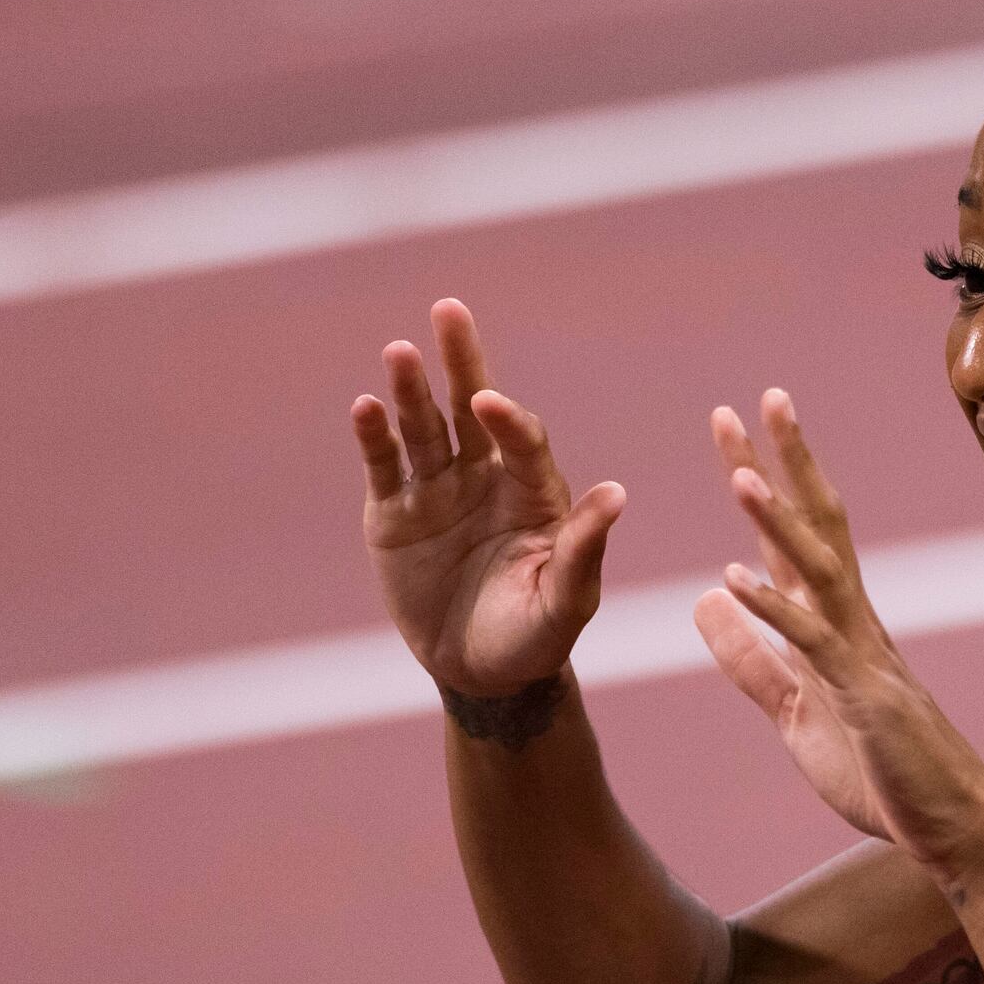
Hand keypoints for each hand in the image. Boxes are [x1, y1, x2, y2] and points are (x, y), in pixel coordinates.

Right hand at [350, 299, 625, 695]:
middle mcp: (485, 478)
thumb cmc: (537, 636)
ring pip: (424, 429)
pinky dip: (374, 438)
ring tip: (399, 351)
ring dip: (411, 392)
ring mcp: (438, 491)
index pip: (522, 440)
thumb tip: (618, 493)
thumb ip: (584, 547)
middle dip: (462, 361)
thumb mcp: (566, 599)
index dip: (509, 420)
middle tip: (449, 310)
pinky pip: (384, 467)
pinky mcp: (395, 513)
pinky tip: (366, 407)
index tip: (491, 406)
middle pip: (472, 409)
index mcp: (534, 491)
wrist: (482, 674)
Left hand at [694, 390, 983, 870]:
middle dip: (788, 462)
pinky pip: (812, 643)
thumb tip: (705, 597)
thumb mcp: (794, 711)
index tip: (736, 425)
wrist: (950, 829)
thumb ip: (750, 658)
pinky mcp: (864, 696)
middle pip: (818, 526)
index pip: (795, 536)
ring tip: (739, 473)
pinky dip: (772, 607)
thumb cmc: (882, 773)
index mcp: (836, 625)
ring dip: (776, 522)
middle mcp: (855, 624)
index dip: (766, 478)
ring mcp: (863, 655)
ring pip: (818, 570)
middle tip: (762, 398)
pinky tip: (732, 578)